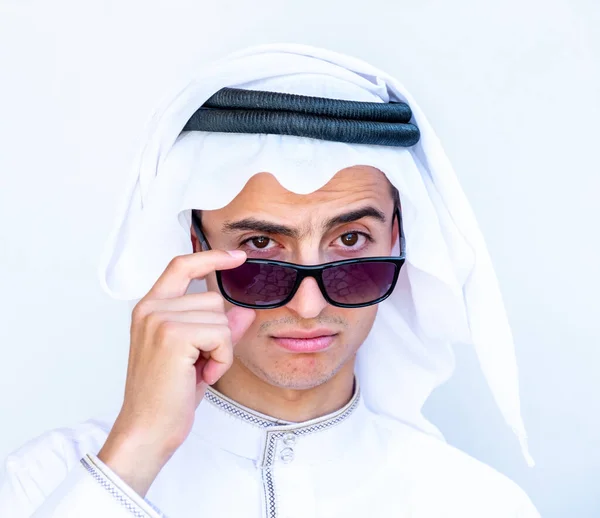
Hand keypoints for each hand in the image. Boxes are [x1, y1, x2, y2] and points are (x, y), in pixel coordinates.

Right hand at [98, 250, 255, 495]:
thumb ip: (219, 327)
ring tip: (198, 369)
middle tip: (198, 362)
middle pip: (213, 298)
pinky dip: (222, 358)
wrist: (147, 430)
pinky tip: (202, 375)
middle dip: (218, 333)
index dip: (212, 257)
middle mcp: (151, 308)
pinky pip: (222, 335)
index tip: (237, 257)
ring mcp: (160, 319)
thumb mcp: (197, 355)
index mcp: (151, 308)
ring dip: (221, 348)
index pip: (182, 266)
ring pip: (220, 317)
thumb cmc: (167, 396)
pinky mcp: (173, 334)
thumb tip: (244, 309)